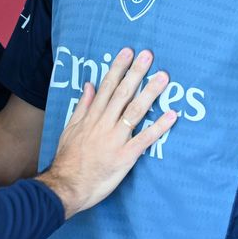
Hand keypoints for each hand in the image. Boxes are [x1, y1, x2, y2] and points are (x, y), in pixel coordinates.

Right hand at [37, 48, 175, 217]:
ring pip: (135, 111)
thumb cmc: (68, 159)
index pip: (107, 87)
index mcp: (92, 117)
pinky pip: (145, 139)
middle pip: (123, 94)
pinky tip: (172, 115)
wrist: (66, 187)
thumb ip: (82, 106)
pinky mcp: (125, 156)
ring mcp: (116, 139)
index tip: (128, 52)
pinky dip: (159, 127)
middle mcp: (104, 124)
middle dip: (136, 73)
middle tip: (149, 55)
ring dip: (150, 93)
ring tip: (163, 78)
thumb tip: (90, 84)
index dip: (118, 68)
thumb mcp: (70, 129)